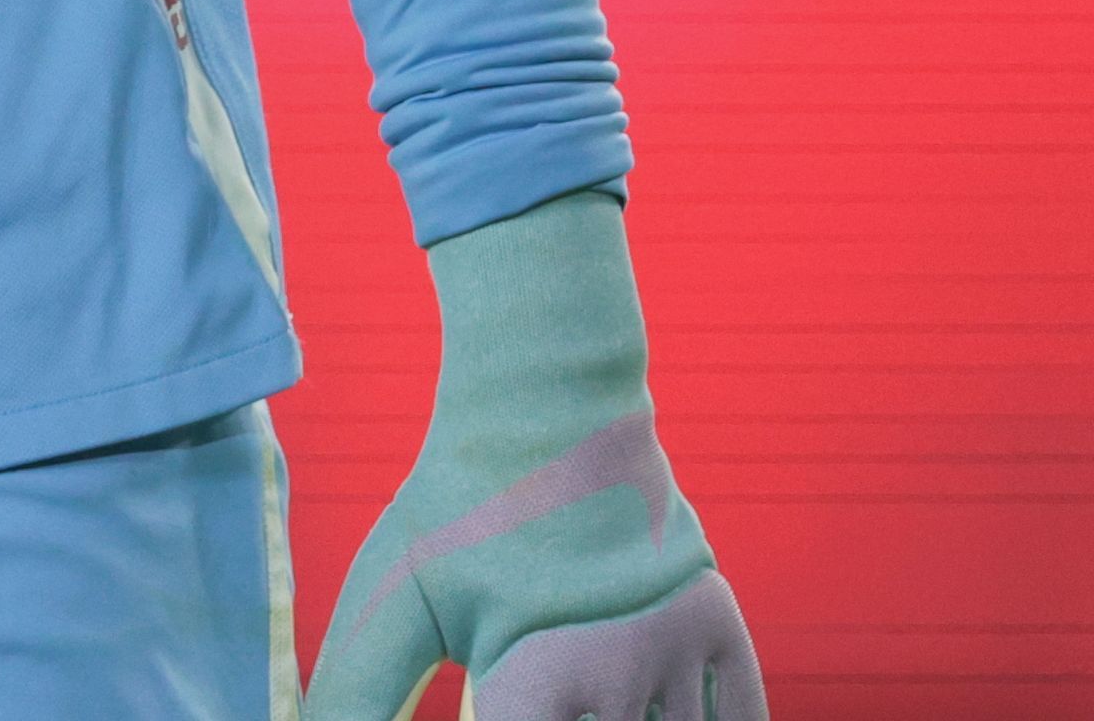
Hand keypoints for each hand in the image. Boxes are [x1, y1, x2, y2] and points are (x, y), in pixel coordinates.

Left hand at [300, 189, 762, 720]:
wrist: (551, 404)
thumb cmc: (459, 507)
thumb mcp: (391, 602)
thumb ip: (351, 697)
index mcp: (534, 680)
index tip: (490, 717)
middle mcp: (619, 674)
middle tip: (545, 708)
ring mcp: (681, 651)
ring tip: (588, 703)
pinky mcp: (721, 625)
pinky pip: (741, 720)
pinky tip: (658, 717)